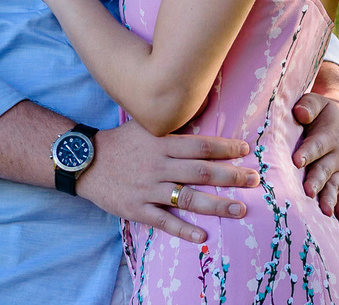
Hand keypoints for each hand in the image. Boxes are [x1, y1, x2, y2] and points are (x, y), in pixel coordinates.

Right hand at [78, 120, 259, 242]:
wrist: (85, 162)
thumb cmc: (121, 142)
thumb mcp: (145, 125)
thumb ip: (174, 122)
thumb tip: (204, 103)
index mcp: (162, 144)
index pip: (201, 145)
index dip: (225, 148)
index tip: (246, 151)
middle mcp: (158, 165)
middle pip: (201, 172)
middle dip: (231, 176)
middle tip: (254, 180)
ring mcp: (148, 189)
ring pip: (188, 198)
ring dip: (217, 205)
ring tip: (240, 209)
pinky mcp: (137, 209)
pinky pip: (164, 221)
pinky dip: (184, 229)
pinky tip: (203, 236)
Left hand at [293, 88, 338, 232]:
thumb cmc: (321, 111)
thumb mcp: (316, 102)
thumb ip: (308, 106)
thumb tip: (300, 112)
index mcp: (328, 136)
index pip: (316, 145)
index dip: (307, 153)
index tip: (296, 161)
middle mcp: (336, 156)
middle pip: (324, 170)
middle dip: (316, 181)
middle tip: (307, 191)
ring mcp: (338, 171)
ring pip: (333, 187)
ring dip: (329, 200)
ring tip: (325, 214)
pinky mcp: (338, 181)